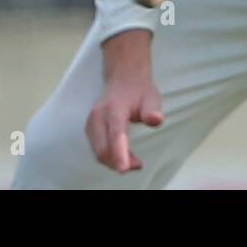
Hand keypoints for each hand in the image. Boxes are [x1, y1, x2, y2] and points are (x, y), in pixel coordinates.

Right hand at [85, 29, 164, 172]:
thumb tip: (156, 120)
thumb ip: (153, 110)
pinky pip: (97, 148)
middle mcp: (98, 116)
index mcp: (114, 108)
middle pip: (103, 148)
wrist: (124, 78)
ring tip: (135, 162)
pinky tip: (124, 157)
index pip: (115, 133)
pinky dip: (110, 157)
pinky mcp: (90, 129)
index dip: (119, 152)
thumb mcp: (152, 97)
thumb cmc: (140, 90)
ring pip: (99, 151)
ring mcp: (91, 123)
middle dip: (118, 161)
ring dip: (114, 161)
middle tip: (138, 165)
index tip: (124, 168)